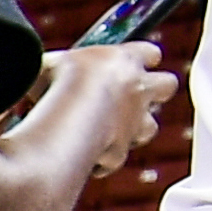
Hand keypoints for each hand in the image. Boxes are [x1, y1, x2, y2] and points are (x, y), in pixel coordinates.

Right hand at [34, 38, 179, 170]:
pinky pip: (117, 157)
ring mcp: (135, 121)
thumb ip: (60, 68)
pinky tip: (82, 154)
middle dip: (154, 92)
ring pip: (150, 127)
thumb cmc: (56, 82)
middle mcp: (139, 88)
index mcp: (125, 59)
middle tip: (129, 98)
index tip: (131, 63)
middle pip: (167, 85)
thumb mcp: (52, 63)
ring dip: (132, 130)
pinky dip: (103, 158)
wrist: (68, 113)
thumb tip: (44, 72)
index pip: (150, 52)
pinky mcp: (123, 150)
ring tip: (104, 130)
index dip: (143, 58)